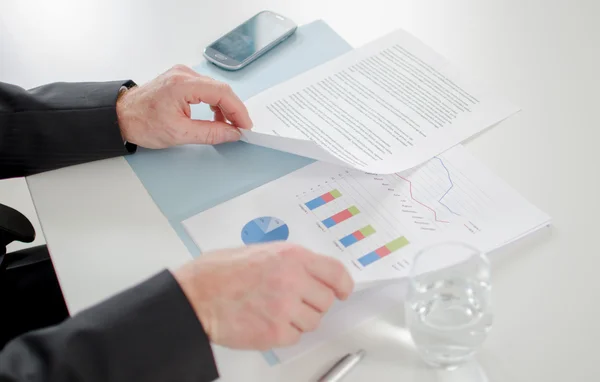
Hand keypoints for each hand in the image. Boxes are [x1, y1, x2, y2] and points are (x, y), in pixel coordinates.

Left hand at [116, 65, 251, 147]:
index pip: (222, 93)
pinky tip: (215, 116)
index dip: (238, 110)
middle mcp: (183, 74)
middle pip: (220, 89)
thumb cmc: (142, 123)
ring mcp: (182, 74)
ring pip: (214, 88)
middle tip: (240, 128)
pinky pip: (206, 88)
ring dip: (224, 107)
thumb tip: (232, 133)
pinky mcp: (180, 79)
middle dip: (234, 109)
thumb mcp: (179, 134)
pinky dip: (214, 102)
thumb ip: (210, 133)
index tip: (245, 126)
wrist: (120, 116)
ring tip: (228, 125)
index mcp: (182, 85)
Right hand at [173, 243, 353, 349]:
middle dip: (313, 303)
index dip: (342, 284)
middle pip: (325, 301)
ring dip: (298, 319)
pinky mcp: (275, 333)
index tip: (342, 291)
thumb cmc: (219, 272)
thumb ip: (290, 262)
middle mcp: (293, 280)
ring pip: (312, 321)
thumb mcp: (261, 251)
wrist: (195, 295)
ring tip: (272, 310)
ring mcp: (285, 308)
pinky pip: (295, 337)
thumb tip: (312, 274)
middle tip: (293, 301)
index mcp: (292, 257)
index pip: (335, 272)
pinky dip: (283, 333)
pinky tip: (264, 321)